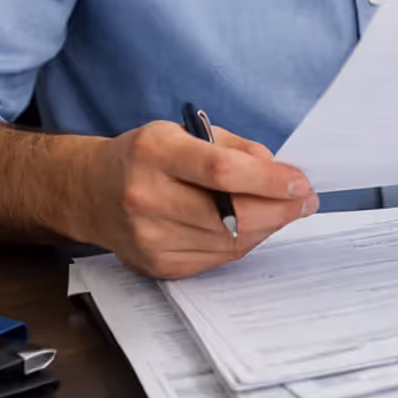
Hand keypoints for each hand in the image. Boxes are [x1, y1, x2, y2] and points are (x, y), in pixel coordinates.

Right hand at [75, 119, 316, 278]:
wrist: (91, 191)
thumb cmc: (146, 157)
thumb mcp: (183, 133)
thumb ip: (235, 149)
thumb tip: (281, 175)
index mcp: (155, 153)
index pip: (222, 171)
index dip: (269, 180)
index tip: (299, 182)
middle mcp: (147, 196)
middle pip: (231, 214)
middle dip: (280, 209)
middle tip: (306, 200)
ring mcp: (149, 237)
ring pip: (229, 242)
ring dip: (268, 227)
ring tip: (285, 211)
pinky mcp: (157, 264)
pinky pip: (217, 259)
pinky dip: (244, 242)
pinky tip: (255, 226)